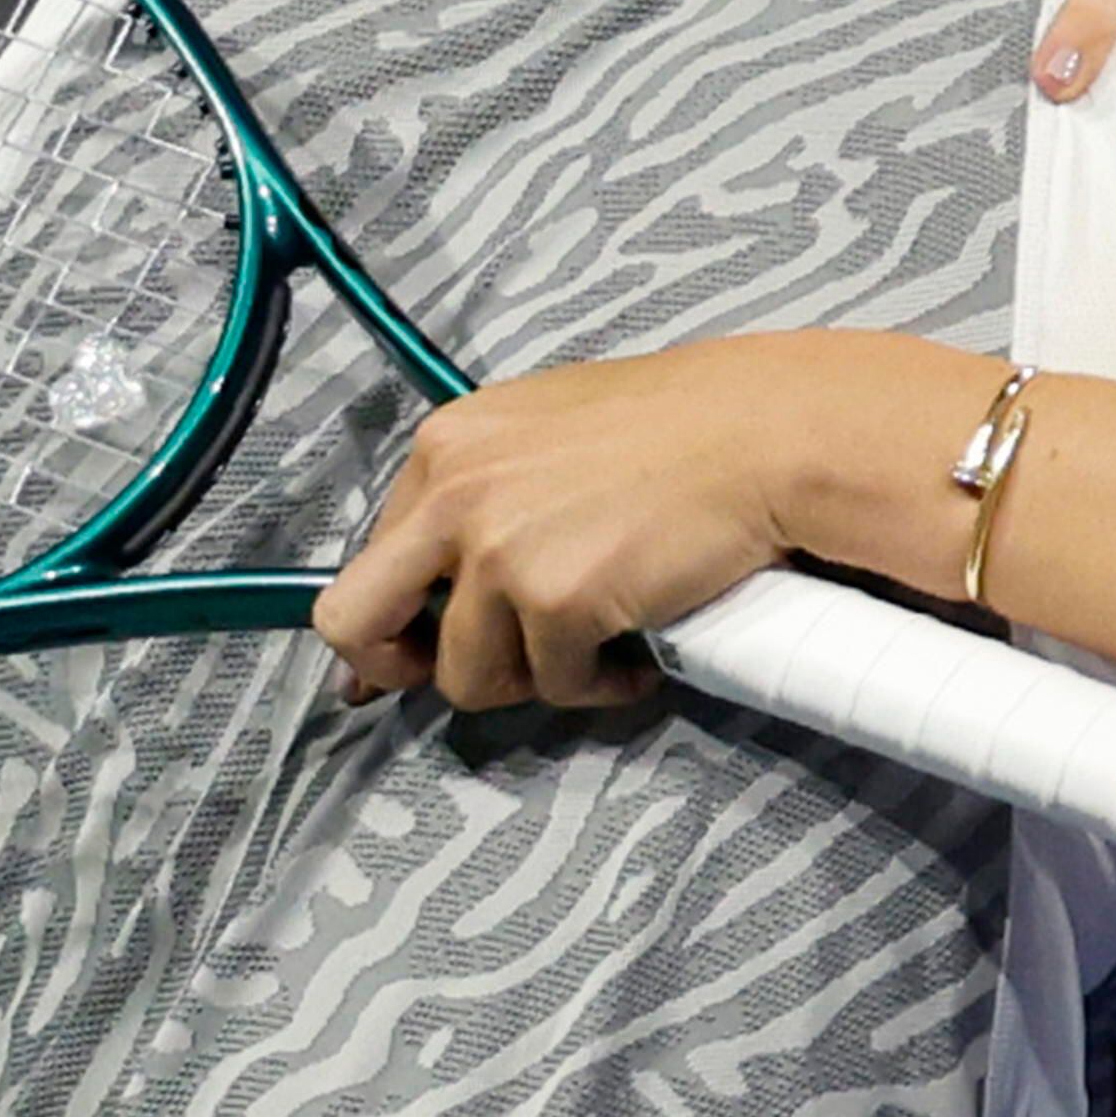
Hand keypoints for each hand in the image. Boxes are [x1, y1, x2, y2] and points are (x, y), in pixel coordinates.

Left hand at [309, 333, 993, 712]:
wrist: (763, 434)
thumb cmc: (678, 429)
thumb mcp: (546, 438)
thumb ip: (483, 502)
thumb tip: (432, 596)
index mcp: (445, 447)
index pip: (369, 558)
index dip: (395, 621)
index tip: (419, 654)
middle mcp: (452, 494)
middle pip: (353, 624)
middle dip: (401, 669)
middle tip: (477, 674)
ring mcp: (499, 550)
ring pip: (466, 677)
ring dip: (536, 676)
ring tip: (600, 642)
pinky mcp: (556, 601)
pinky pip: (556, 687)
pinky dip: (601, 682)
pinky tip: (640, 647)